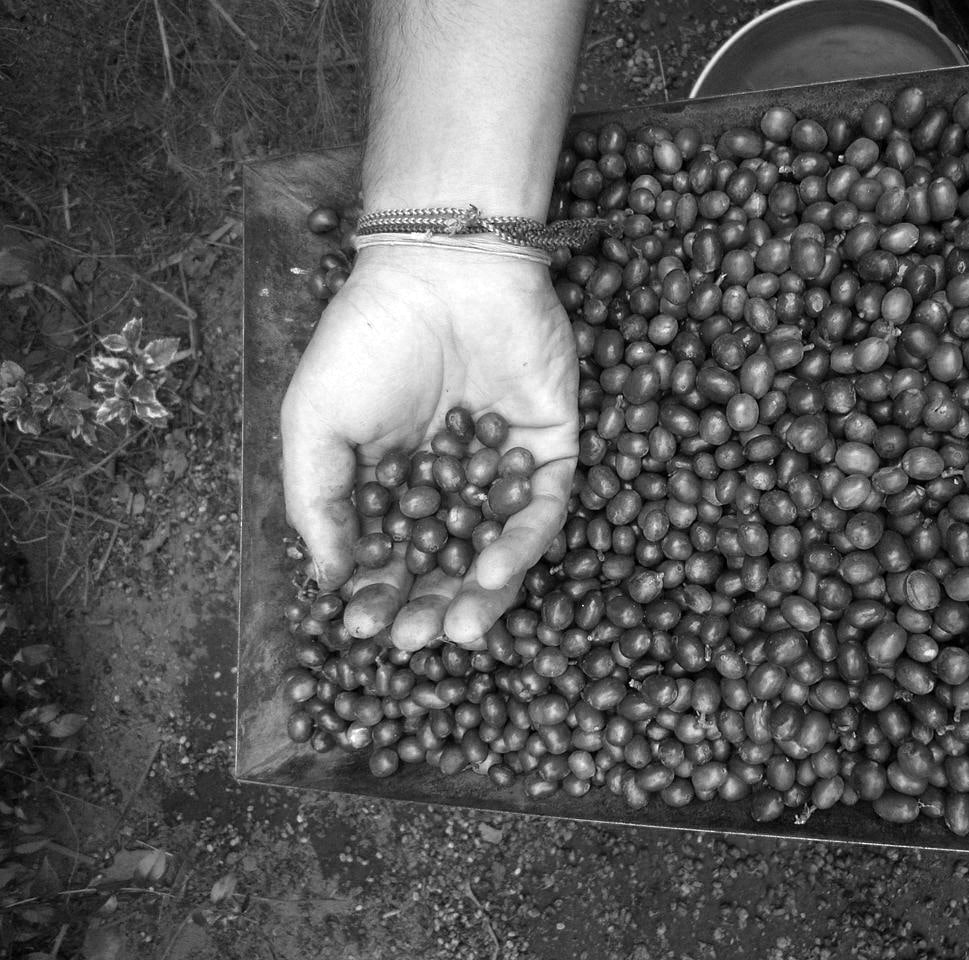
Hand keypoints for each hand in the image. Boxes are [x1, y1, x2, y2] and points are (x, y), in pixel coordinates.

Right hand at [281, 243, 577, 647]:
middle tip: (417, 639)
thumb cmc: (366, 341)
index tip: (366, 627)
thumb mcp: (315, 424)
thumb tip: (331, 582)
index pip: (393, 555)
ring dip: (481, 593)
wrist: (441, 270)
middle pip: (451, 564)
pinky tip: (495, 572)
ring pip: (501, 550)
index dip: (380, 594)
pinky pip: (545, 511)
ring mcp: (505, 471)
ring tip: (460, 626)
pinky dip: (522, 545)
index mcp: (396, 482)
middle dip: (432, 605)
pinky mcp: (553, 452)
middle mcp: (454, 484)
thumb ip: (320, 503)